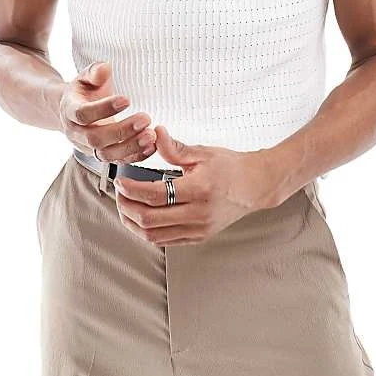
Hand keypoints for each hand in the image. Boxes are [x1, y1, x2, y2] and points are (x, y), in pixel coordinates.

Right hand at [58, 61, 157, 163]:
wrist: (76, 110)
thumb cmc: (85, 90)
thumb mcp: (86, 77)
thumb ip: (95, 72)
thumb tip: (104, 68)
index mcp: (70, 111)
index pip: (83, 114)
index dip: (104, 109)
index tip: (127, 100)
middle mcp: (77, 133)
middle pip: (96, 139)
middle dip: (122, 131)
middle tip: (145, 119)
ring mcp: (89, 148)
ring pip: (106, 155)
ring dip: (130, 147)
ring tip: (150, 135)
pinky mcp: (102, 155)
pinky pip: (118, 161)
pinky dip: (136, 156)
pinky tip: (151, 146)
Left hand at [113, 125, 274, 245]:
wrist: (256, 186)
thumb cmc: (231, 167)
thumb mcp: (202, 152)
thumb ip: (174, 147)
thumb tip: (155, 134)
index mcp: (199, 189)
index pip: (155, 194)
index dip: (132, 189)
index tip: (121, 181)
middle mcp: (199, 213)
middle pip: (150, 219)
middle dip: (127, 207)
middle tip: (119, 194)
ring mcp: (199, 229)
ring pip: (155, 235)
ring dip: (134, 223)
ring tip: (126, 207)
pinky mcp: (199, 237)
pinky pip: (166, 241)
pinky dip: (149, 232)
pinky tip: (142, 219)